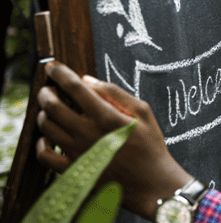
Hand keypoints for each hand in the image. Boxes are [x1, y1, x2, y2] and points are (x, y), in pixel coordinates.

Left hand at [36, 62, 193, 220]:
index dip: (60, 73)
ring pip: (47, 128)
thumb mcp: (142, 111)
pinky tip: (49, 137)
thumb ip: (115, 93)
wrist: (151, 182)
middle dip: (46, 92)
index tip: (53, 66)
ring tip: (50, 109)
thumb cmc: (150, 144)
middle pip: (53, 106)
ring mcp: (77, 153)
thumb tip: (87, 80)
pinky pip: (45, 156)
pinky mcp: (73, 171)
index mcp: (106, 116)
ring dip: (43, 114)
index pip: (74, 88)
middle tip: (48, 88)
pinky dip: (41, 143)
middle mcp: (87, 133)